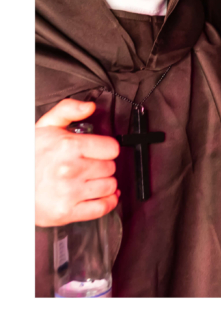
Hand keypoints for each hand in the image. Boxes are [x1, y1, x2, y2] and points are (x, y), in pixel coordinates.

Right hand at [35, 99, 120, 226]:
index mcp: (68, 146)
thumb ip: (69, 109)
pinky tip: (101, 196)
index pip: (112, 148)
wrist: (8, 183)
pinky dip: (107, 203)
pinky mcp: (66, 212)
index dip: (106, 148)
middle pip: (111, 167)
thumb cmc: (28, 156)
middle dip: (103, 165)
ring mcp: (69, 192)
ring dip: (104, 183)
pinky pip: (102, 208)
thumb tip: (90, 106)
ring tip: (91, 180)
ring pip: (110, 186)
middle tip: (89, 165)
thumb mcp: (46, 126)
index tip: (99, 151)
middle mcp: (70, 170)